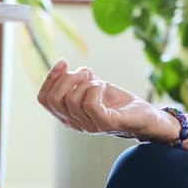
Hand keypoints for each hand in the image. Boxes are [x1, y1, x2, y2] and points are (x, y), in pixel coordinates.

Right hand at [36, 59, 164, 140]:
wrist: (143, 116)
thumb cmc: (117, 102)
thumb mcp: (92, 86)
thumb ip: (76, 79)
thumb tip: (62, 65)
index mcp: (67, 115)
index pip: (43, 99)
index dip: (50, 78)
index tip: (63, 62)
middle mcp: (74, 123)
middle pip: (53, 98)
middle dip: (66, 78)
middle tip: (85, 73)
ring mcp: (89, 125)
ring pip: (71, 100)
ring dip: (85, 82)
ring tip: (98, 82)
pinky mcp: (106, 123)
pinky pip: (90, 104)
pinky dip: (95, 89)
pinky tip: (103, 86)